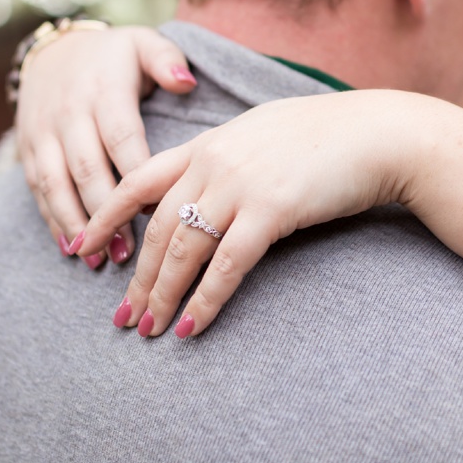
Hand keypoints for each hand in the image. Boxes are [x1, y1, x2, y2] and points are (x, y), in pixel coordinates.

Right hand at [15, 24, 196, 266]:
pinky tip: (71, 248)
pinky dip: (52, 220)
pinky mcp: (27, 148)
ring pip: (55, 184)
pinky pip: (37, 189)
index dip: (138, 177)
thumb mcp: (142, 43)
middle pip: (86, 170)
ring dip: (75, 224)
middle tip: (129, 252)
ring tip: (97, 259)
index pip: (121, 138)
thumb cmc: (112, 56)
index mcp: (103, 91)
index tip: (159, 210)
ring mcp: (43, 133)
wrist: (54, 50)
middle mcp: (69, 114)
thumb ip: (167, 60)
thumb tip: (186, 83)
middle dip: (106, 214)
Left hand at [79, 90, 431, 338]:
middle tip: (121, 316)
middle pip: (157, 228)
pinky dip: (205, 300)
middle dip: (135, 276)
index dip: (105, 217)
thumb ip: (225, 159)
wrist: (380, 133)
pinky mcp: (270, 211)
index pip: (137, 182)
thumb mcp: (261, 136)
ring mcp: (240, 185)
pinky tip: (190, 326)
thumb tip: (203, 187)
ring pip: (183, 250)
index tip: (81, 248)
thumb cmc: (328, 138)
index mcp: (206, 144)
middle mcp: (213, 163)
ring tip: (149, 329)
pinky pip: (226, 266)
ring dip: (162, 295)